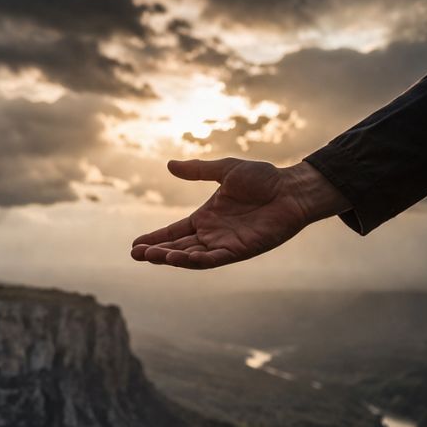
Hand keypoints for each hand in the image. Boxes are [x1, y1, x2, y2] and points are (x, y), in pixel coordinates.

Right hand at [130, 158, 350, 268]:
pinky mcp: (240, 250)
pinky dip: (196, 261)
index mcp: (206, 217)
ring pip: (192, 256)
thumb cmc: (264, 179)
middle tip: (136, 254)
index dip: (155, 239)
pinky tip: (180, 259)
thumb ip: (198, 171)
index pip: (174, 232)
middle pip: (178, 247)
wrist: (292, 189)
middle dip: (157, 252)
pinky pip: (214, 259)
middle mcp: (212, 234)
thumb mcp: (225, 171)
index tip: (135, 245)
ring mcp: (225, 244)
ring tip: (153, 256)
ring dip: (172, 258)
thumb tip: (170, 165)